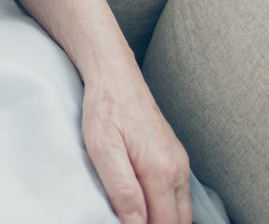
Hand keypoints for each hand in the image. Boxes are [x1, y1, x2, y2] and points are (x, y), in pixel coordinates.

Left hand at [81, 71, 190, 223]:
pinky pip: (178, 194)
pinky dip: (166, 206)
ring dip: (163, 219)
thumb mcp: (102, 147)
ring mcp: (179, 162)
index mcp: (161, 170)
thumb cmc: (104, 107)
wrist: (114, 74)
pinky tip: (146, 202)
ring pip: (181, 210)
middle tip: (128, 220)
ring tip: (135, 214)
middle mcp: (177, 169)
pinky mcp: (175, 157)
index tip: (125, 223)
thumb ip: (122, 189)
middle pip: (178, 221)